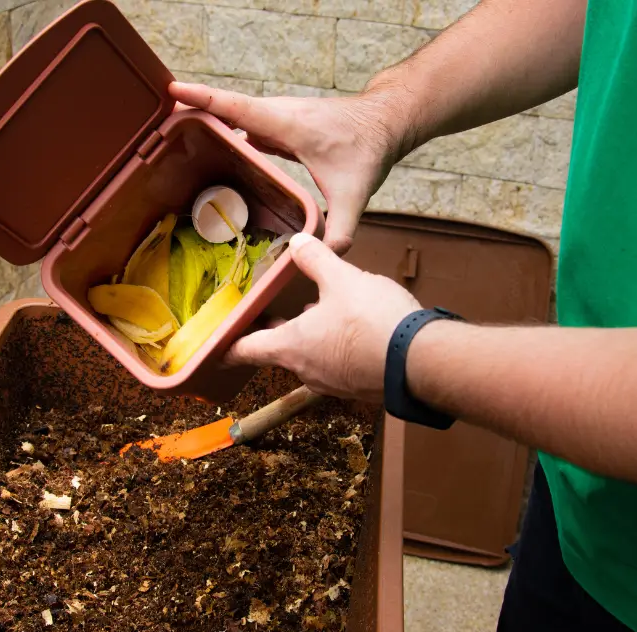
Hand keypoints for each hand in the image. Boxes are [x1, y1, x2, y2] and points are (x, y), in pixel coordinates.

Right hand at [168, 81, 410, 254]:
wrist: (384, 123)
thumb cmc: (369, 148)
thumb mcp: (354, 192)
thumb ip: (341, 227)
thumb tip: (328, 255)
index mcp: (285, 123)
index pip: (234, 106)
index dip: (203, 98)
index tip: (172, 91)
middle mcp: (276, 114)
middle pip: (225, 109)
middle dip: (193, 112)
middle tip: (160, 127)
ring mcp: (277, 118)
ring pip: (234, 116)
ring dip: (208, 121)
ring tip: (175, 138)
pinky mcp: (280, 125)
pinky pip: (245, 125)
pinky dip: (227, 132)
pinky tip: (215, 152)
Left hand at [225, 233, 421, 401]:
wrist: (420, 361)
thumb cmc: (373, 322)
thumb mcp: (342, 279)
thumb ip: (316, 259)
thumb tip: (298, 242)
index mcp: (291, 346)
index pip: (246, 350)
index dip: (228, 345)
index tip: (216, 346)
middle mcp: (307, 370)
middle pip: (281, 352)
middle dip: (278, 333)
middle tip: (276, 315)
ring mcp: (334, 383)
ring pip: (312, 358)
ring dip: (312, 337)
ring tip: (321, 311)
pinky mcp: (360, 386)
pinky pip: (339, 365)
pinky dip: (338, 347)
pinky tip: (355, 328)